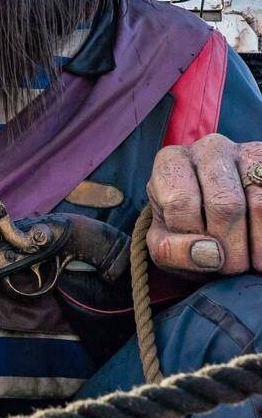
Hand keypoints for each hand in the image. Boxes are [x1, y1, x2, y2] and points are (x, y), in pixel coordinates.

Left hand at [147, 134, 261, 274]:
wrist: (222, 225)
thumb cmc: (187, 230)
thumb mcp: (165, 243)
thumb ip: (171, 250)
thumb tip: (210, 253)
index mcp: (172, 161)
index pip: (180, 202)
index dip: (191, 238)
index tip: (199, 254)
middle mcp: (210, 149)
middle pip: (225, 205)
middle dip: (229, 250)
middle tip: (230, 268)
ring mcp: (249, 154)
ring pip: (259, 206)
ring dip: (255, 248)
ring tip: (249, 263)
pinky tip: (260, 252)